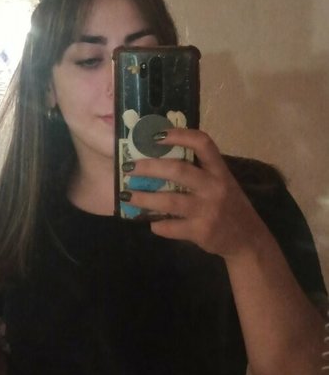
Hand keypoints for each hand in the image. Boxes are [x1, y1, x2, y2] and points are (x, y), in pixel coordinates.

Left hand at [123, 129, 268, 258]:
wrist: (248, 240)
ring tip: (126, 196)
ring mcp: (208, 210)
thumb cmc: (229, 207)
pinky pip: (171, 226)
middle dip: (149, 167)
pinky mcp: (201, 231)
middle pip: (178, 170)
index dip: (179, 135)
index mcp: (220, 171)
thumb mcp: (222, 184)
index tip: (155, 135)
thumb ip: (200, 173)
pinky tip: (151, 223)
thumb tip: (161, 163)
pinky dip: (158, 225)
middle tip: (129, 168)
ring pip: (169, 200)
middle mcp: (215, 187)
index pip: (202, 144)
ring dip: (144, 198)